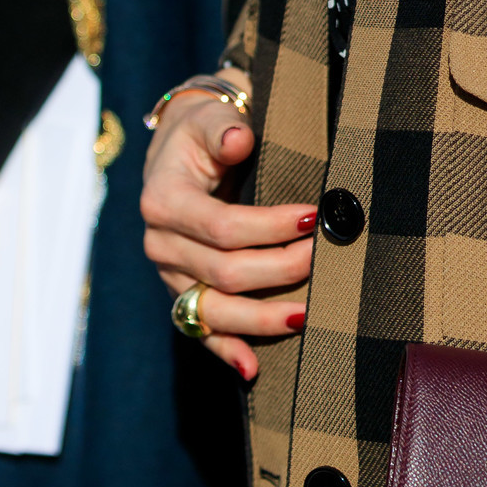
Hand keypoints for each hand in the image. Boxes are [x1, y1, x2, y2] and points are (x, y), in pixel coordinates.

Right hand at [140, 91, 315, 380]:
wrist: (180, 149)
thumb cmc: (202, 130)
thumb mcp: (209, 117)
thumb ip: (222, 127)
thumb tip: (238, 139)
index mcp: (162, 201)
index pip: (223, 227)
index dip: (271, 227)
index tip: (313, 217)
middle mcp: (160, 244)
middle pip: (225, 272)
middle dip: (281, 268)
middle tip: (327, 256)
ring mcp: (169, 275)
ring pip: (215, 310)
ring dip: (263, 318)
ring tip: (307, 314)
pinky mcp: (181, 293)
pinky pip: (201, 330)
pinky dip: (226, 351)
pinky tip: (253, 369)